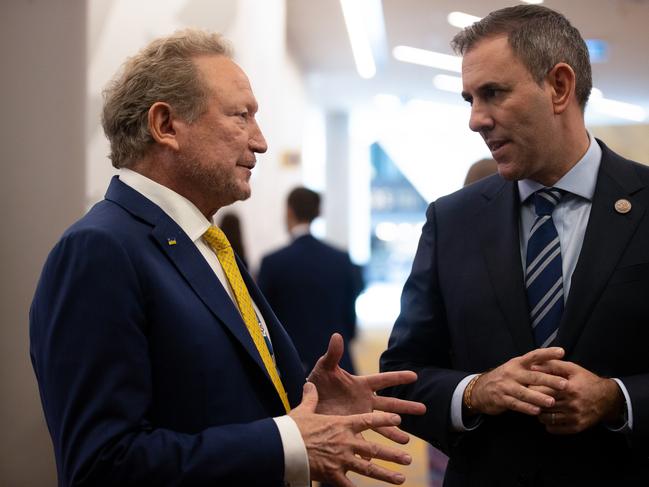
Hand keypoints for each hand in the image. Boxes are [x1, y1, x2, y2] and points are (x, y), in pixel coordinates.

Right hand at [290, 382, 411, 485]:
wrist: (284, 445)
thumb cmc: (294, 427)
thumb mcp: (304, 409)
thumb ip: (311, 398)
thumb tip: (309, 384)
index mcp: (342, 423)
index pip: (368, 420)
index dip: (384, 420)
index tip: (398, 421)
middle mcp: (346, 441)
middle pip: (374, 447)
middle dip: (393, 453)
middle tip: (409, 457)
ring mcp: (341, 459)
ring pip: (369, 467)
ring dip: (386, 474)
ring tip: (402, 478)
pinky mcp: (333, 474)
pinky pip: (349, 485)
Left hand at [307, 333, 425, 442]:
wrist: (309, 401)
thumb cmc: (318, 381)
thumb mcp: (324, 368)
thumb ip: (332, 354)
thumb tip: (336, 336)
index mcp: (361, 385)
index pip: (382, 380)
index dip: (397, 377)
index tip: (414, 376)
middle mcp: (364, 401)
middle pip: (389, 404)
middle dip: (406, 406)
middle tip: (424, 409)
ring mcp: (360, 416)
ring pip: (382, 424)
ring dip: (394, 432)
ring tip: (407, 440)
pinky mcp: (352, 429)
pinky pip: (366, 440)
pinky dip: (374, 449)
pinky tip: (383, 456)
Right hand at [470, 347, 567, 415]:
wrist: (480, 389)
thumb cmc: (504, 379)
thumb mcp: (515, 369)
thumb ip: (531, 369)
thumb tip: (555, 367)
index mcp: (517, 363)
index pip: (534, 356)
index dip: (547, 353)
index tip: (562, 351)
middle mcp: (512, 373)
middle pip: (533, 376)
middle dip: (549, 380)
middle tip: (564, 384)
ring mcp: (505, 386)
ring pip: (524, 392)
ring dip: (539, 397)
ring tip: (552, 402)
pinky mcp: (501, 399)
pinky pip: (515, 404)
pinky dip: (526, 408)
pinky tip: (537, 411)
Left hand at [531, 360, 623, 433]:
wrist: (607, 398)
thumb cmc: (586, 381)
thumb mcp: (572, 369)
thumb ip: (552, 365)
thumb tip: (532, 366)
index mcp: (569, 388)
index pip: (542, 391)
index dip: (532, 389)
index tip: (529, 387)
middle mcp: (571, 404)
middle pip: (543, 405)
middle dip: (534, 401)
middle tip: (531, 398)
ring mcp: (574, 417)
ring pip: (546, 418)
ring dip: (539, 413)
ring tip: (539, 407)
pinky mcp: (577, 427)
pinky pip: (555, 429)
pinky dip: (548, 424)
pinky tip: (548, 417)